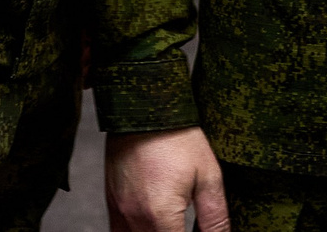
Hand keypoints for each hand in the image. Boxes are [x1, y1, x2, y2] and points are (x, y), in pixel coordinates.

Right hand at [106, 128, 226, 231]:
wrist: (145, 106)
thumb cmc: (179, 137)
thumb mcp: (209, 176)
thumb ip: (215, 217)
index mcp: (161, 216)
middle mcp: (135, 218)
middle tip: (186, 224)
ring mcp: (120, 211)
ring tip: (173, 223)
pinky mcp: (112, 202)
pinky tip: (154, 224)